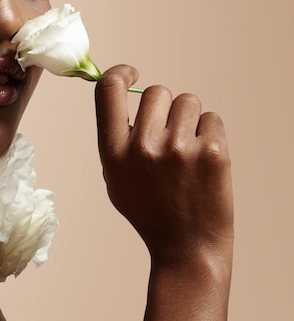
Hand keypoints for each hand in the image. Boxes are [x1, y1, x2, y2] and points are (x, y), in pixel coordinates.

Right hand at [95, 65, 232, 265]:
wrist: (187, 248)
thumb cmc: (150, 211)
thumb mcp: (115, 178)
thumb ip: (116, 139)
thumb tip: (126, 96)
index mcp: (113, 153)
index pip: (108, 90)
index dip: (120, 72)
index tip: (132, 73)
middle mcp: (143, 147)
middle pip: (156, 92)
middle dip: (164, 108)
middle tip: (169, 137)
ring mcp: (179, 149)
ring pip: (187, 101)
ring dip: (189, 120)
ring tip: (187, 153)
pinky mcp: (213, 152)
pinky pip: (212, 118)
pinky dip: (210, 134)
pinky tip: (204, 162)